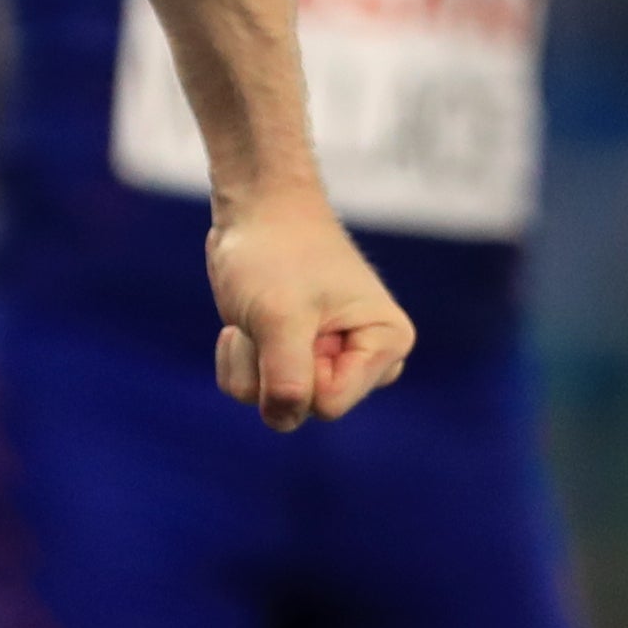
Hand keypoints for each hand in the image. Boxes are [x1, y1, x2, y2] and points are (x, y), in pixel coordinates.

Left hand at [206, 182, 411, 428]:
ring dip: (251, 358)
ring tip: (260, 312)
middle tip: (273, 314)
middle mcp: (367, 360)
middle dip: (271, 365)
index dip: (296, 371)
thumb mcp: (279, 316)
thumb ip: (286, 376)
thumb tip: (283, 420)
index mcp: (387, 344)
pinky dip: (241, 356)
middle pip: (305, 407)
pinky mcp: (297, 358)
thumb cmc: (274, 251)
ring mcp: (330, 361)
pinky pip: (256, 388)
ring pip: (274, 402)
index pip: (329, 403)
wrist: (255, 207)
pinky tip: (247, 322)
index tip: (295, 322)